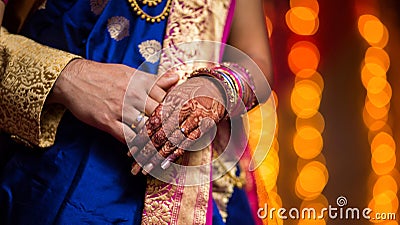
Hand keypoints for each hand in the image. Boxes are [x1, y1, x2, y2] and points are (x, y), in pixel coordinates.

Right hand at [48, 59, 178, 142]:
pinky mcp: (106, 121)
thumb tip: (177, 77)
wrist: (73, 78)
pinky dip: (135, 145)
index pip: (166, 97)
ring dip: (154, 138)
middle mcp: (133, 94)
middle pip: (159, 113)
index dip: (176, 110)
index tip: (184, 120)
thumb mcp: (130, 72)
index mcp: (140, 81)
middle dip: (169, 126)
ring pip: (145, 127)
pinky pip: (125, 137)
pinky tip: (142, 150)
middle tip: (177, 138)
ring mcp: (119, 108)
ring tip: (163, 148)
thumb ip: (154, 79)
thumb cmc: (104, 75)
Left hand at [128, 76, 225, 174]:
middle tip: (134, 167)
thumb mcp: (175, 93)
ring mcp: (192, 118)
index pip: (151, 123)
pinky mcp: (204, 126)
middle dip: (144, 153)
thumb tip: (142, 125)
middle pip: (158, 135)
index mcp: (170, 101)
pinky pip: (188, 142)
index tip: (130, 152)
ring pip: (171, 141)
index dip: (139, 139)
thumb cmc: (192, 91)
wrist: (218, 86)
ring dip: (157, 157)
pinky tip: (164, 164)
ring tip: (146, 169)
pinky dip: (175, 153)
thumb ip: (161, 107)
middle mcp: (179, 110)